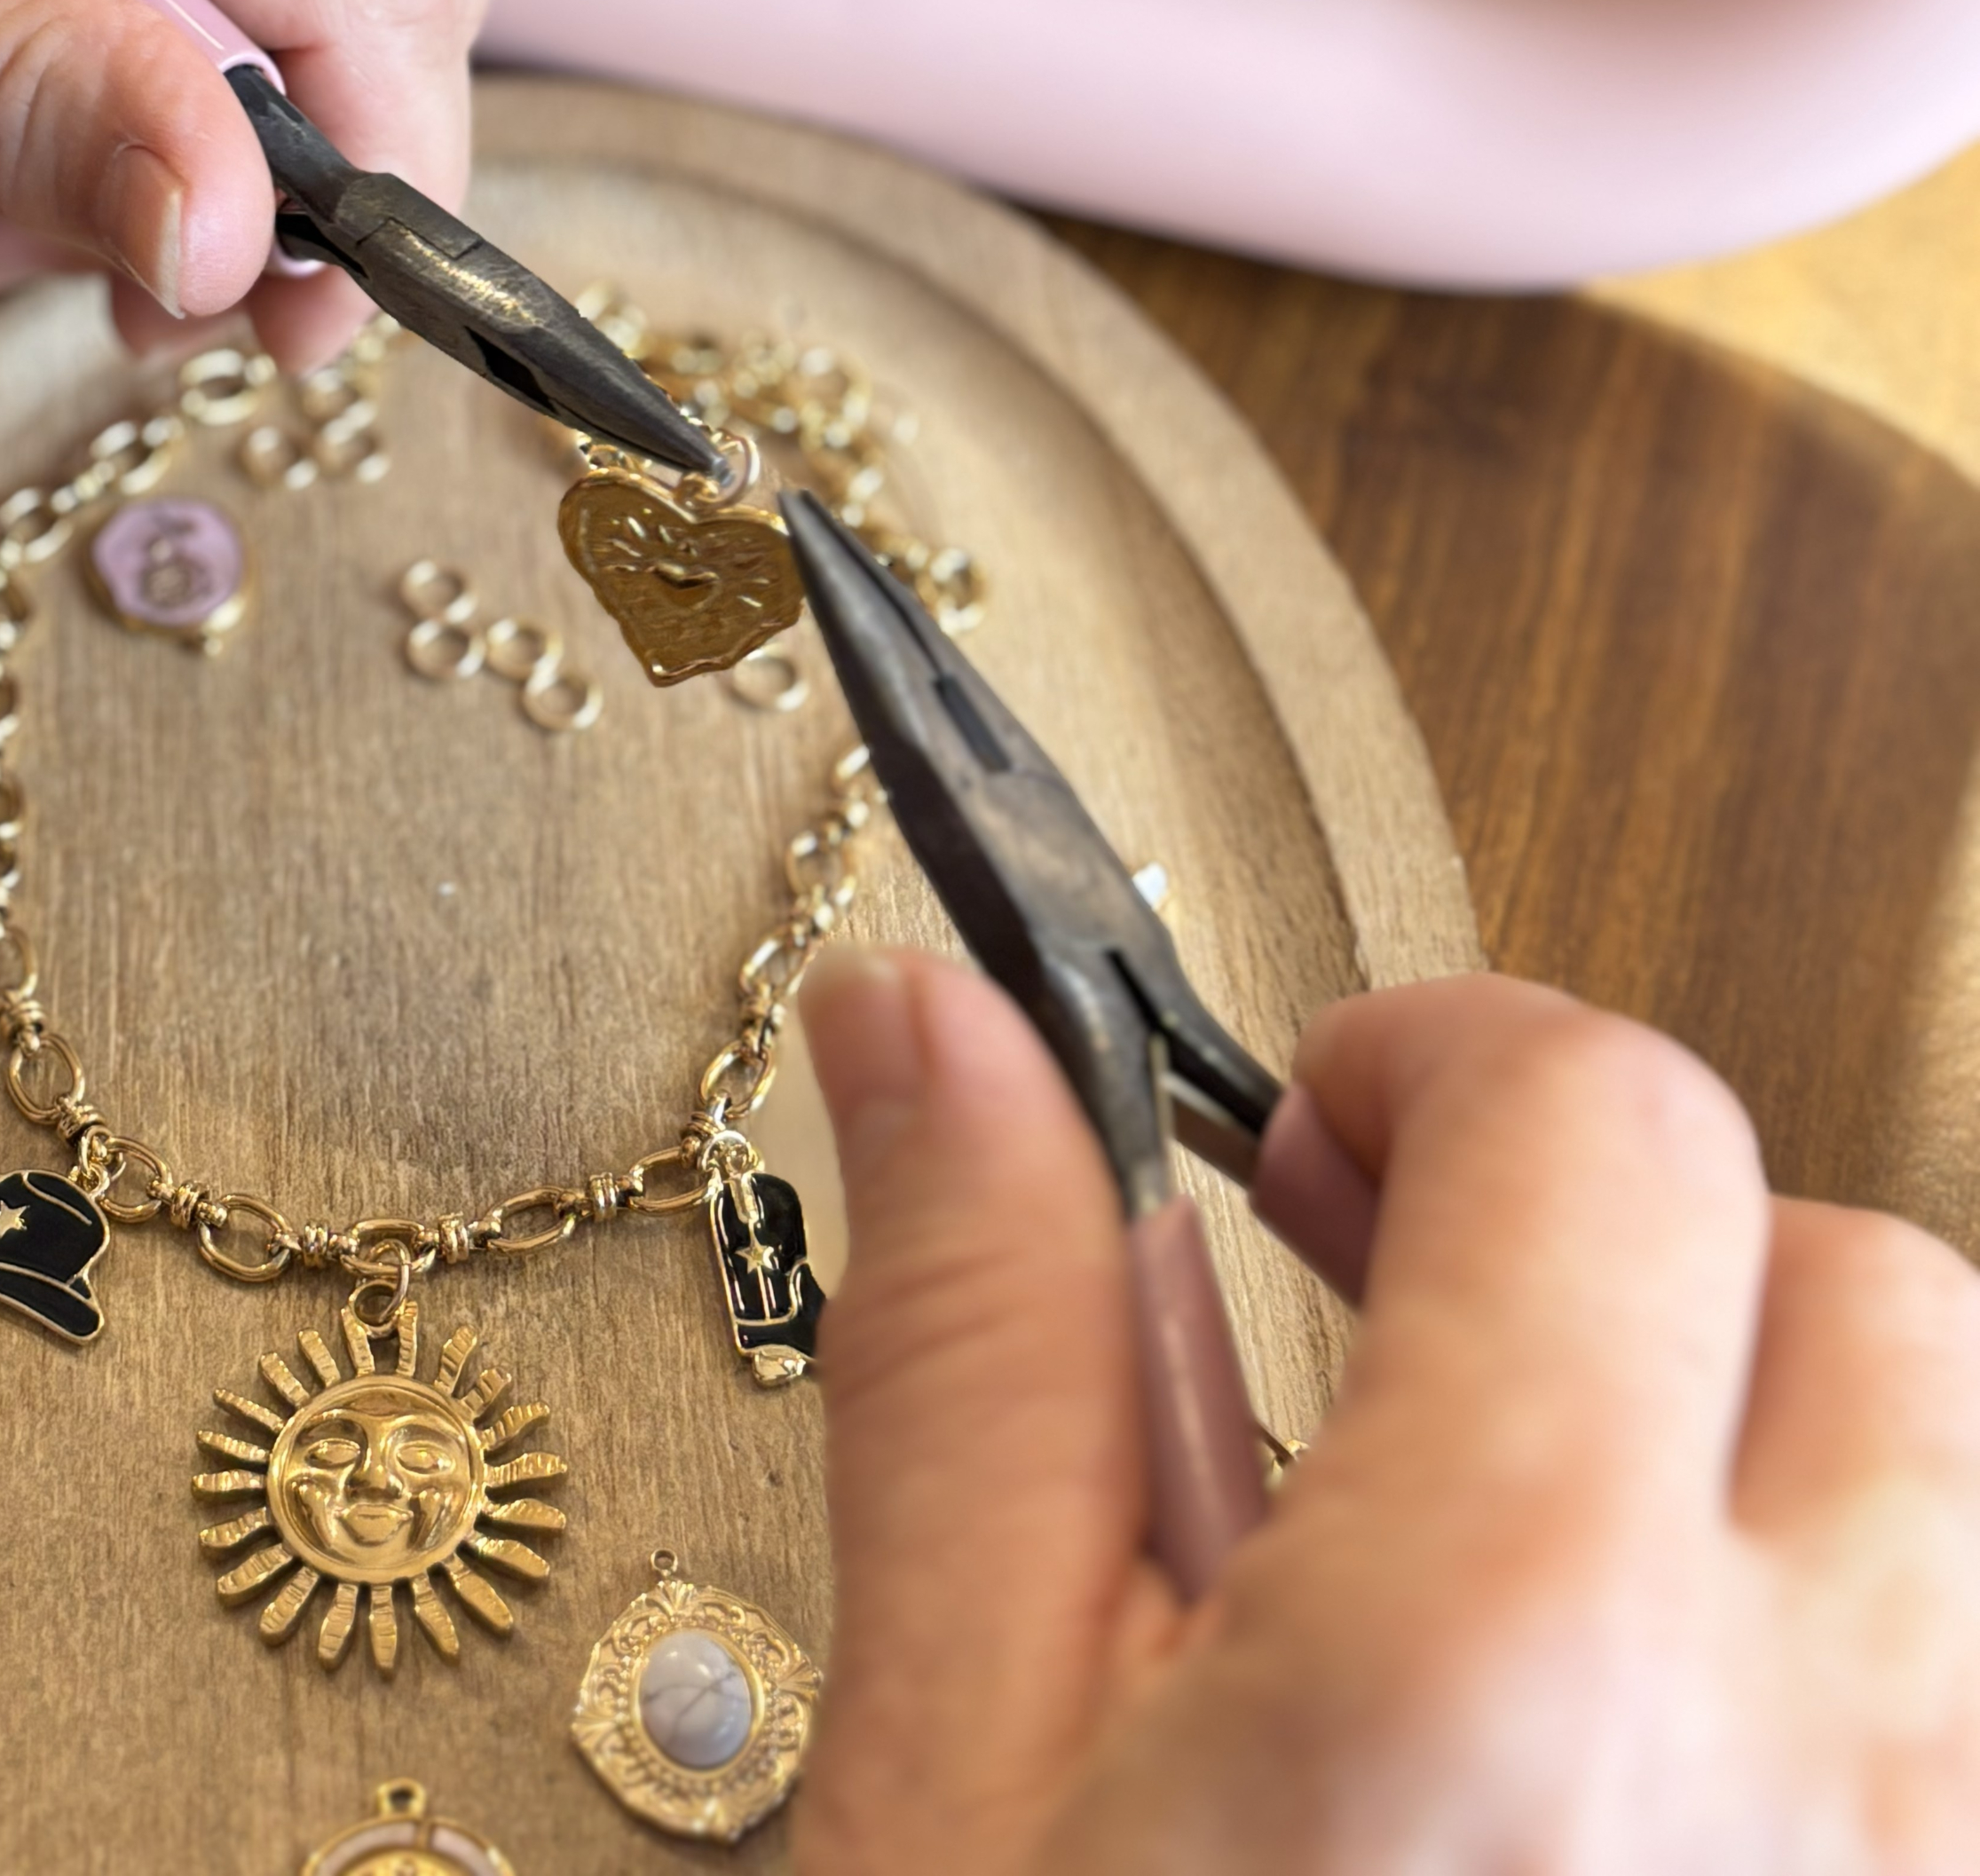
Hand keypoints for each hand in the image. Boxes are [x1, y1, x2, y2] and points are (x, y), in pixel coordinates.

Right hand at [800, 953, 1979, 1870]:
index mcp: (1516, 1659)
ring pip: (1963, 1515)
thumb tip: (941, 1034)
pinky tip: (1657, 1761)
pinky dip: (1846, 1682)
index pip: (1601, 1117)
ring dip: (1772, 1479)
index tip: (1330, 1112)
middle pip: (1855, 1289)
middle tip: (1427, 1336)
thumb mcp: (960, 1784)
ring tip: (1556, 1573)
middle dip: (1632, 1259)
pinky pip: (1969, 1721)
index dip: (1440, 1055)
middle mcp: (1819, 1782)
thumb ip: (982, 1363)